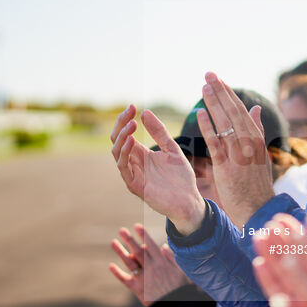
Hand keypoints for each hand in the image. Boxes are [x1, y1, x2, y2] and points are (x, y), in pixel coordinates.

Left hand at [109, 223, 191, 306]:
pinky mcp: (137, 289)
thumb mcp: (180, 271)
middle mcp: (151, 268)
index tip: (137, 226)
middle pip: (138, 251)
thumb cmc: (179, 288)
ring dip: (121, 252)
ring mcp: (143, 278)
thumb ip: (171, 258)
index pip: (150, 245)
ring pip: (130, 262)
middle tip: (122, 230)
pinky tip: (110, 266)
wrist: (174, 306)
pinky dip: (117, 273)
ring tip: (113, 242)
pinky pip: (125, 279)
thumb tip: (163, 246)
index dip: (143, 235)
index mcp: (162, 263)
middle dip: (130, 240)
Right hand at [110, 105, 206, 233]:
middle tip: (130, 111)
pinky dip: (125, 153)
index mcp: (140, 154)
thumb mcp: (172, 149)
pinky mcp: (134, 185)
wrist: (189, 201)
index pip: (125, 133)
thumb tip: (145, 112)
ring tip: (132, 125)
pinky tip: (132, 140)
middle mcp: (133, 163)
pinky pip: (124, 167)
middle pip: (117, 140)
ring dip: (122, 137)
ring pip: (117, 152)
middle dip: (121, 124)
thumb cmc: (181, 178)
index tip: (132, 106)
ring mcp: (132, 174)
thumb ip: (160, 132)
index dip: (126, 120)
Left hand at [197, 73, 275, 225]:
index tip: (218, 79)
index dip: (229, 94)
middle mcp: (249, 143)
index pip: (241, 110)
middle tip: (208, 74)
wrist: (258, 209)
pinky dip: (209, 127)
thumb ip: (257, 129)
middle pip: (233, 112)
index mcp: (257, 138)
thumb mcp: (261, 154)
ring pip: (225, 123)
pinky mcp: (228, 166)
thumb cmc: (257, 184)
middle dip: (220, 91)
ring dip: (214, 103)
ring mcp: (239, 154)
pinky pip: (216, 143)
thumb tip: (255, 107)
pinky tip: (200, 114)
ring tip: (204, 86)